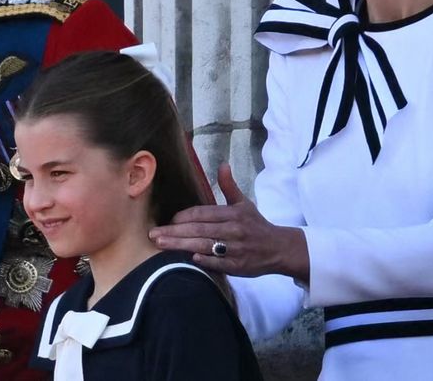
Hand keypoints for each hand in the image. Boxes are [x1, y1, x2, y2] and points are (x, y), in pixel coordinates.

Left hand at [150, 163, 309, 281]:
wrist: (279, 248)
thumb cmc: (256, 225)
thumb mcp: (244, 203)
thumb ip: (229, 186)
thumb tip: (222, 164)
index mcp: (232, 214)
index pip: (202, 214)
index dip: (184, 217)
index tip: (168, 221)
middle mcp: (233, 230)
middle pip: (199, 230)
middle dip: (174, 232)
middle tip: (153, 234)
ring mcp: (235, 249)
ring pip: (204, 246)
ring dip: (180, 245)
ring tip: (161, 245)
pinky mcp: (238, 266)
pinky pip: (217, 264)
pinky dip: (203, 260)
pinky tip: (188, 258)